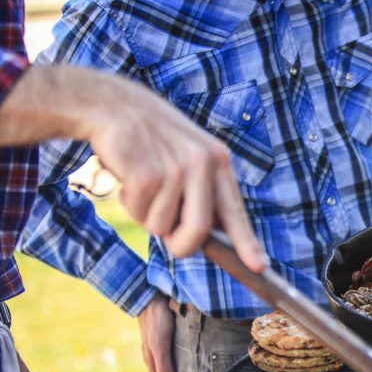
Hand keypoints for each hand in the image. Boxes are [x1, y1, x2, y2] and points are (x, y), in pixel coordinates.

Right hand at [84, 74, 265, 271]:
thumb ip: (202, 192)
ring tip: (142, 184)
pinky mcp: (147, 174)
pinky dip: (128, 203)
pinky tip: (127, 176)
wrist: (112, 105)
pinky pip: (138, 212)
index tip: (259, 267)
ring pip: (161, 226)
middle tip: (169, 238)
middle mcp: (202, 164)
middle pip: (198, 232)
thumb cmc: (151, 138)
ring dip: (146, 215)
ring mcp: (175, 169)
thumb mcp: (187, 155)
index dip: (247, 243)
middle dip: (180, 245)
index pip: (235, 211)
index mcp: (218, 160)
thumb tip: (208, 238)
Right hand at [138, 295, 175, 371]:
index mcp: (151, 358)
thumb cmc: (156, 320)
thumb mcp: (160, 345)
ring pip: (165, 360)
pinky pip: (170, 348)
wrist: (149, 295)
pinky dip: (176, 355)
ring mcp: (156, 341)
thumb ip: (164, 367)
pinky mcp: (163, 331)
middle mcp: (152, 352)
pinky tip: (183, 353)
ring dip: (173, 369)